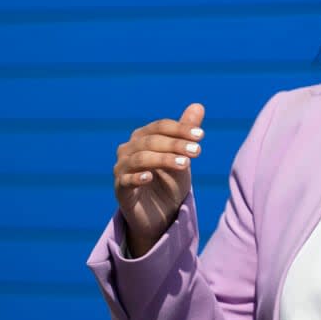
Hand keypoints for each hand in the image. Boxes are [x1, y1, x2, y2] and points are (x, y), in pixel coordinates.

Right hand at [113, 103, 205, 256]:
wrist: (161, 214)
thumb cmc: (169, 180)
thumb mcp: (182, 156)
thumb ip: (187, 131)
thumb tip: (198, 105)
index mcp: (142, 137)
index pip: (161, 127)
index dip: (180, 129)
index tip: (201, 136)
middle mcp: (128, 149)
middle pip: (151, 141)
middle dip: (175, 144)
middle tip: (197, 151)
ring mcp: (121, 169)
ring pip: (141, 158)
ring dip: (163, 159)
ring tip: (185, 164)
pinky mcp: (119, 189)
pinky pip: (125, 180)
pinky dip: (138, 177)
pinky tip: (150, 177)